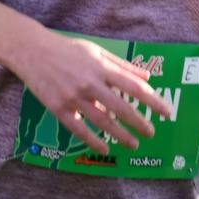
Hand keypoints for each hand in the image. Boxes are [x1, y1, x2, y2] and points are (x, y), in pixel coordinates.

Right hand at [12, 26, 173, 154]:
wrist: (34, 52)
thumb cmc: (69, 50)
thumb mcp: (97, 51)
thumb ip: (122, 66)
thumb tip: (146, 78)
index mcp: (101, 67)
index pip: (133, 87)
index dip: (151, 100)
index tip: (165, 111)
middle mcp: (90, 83)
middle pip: (120, 107)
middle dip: (139, 122)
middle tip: (152, 133)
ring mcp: (74, 97)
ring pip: (102, 121)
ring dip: (120, 135)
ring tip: (134, 144)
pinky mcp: (58, 109)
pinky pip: (79, 129)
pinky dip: (93, 140)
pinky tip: (106, 147)